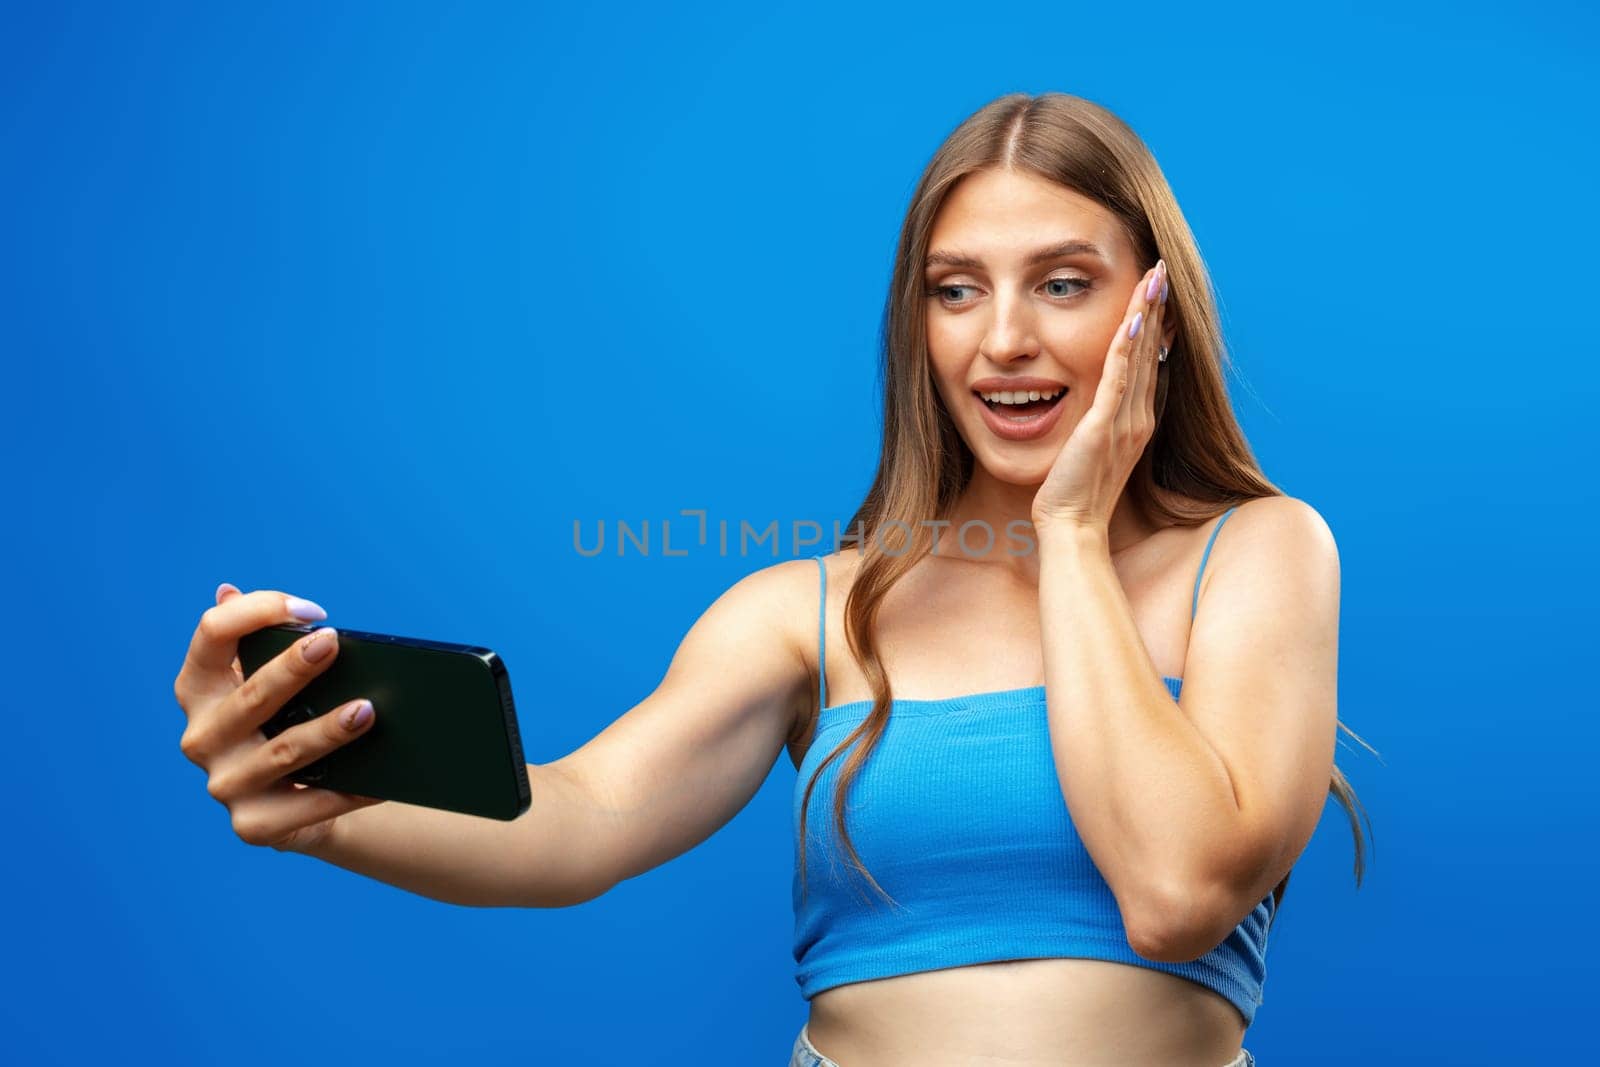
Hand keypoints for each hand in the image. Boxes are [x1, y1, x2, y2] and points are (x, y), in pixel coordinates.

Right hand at [173, 583, 384, 853]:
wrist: (300, 801)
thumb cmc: (286, 719)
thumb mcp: (267, 678)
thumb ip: (253, 638)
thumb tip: (227, 591)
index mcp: (198, 688)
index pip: (212, 634)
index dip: (258, 613)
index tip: (313, 611)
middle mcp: (201, 736)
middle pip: (250, 695)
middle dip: (293, 668)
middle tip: (334, 642)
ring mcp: (224, 784)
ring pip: (283, 752)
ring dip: (328, 731)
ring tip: (367, 711)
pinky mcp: (253, 825)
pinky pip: (308, 805)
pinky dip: (349, 791)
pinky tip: (383, 776)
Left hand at [1031, 259, 1170, 533]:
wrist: (1073, 528)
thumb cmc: (1073, 495)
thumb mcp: (1090, 451)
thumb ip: (1097, 424)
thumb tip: (1093, 407)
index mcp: (1136, 421)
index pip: (1148, 362)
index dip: (1153, 324)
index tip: (1155, 291)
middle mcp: (1138, 418)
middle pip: (1152, 351)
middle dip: (1156, 307)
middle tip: (1161, 269)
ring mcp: (1125, 422)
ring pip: (1140, 358)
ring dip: (1147, 315)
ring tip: (1154, 278)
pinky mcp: (1104, 428)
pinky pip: (1118, 381)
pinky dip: (1126, 349)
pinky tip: (1131, 320)